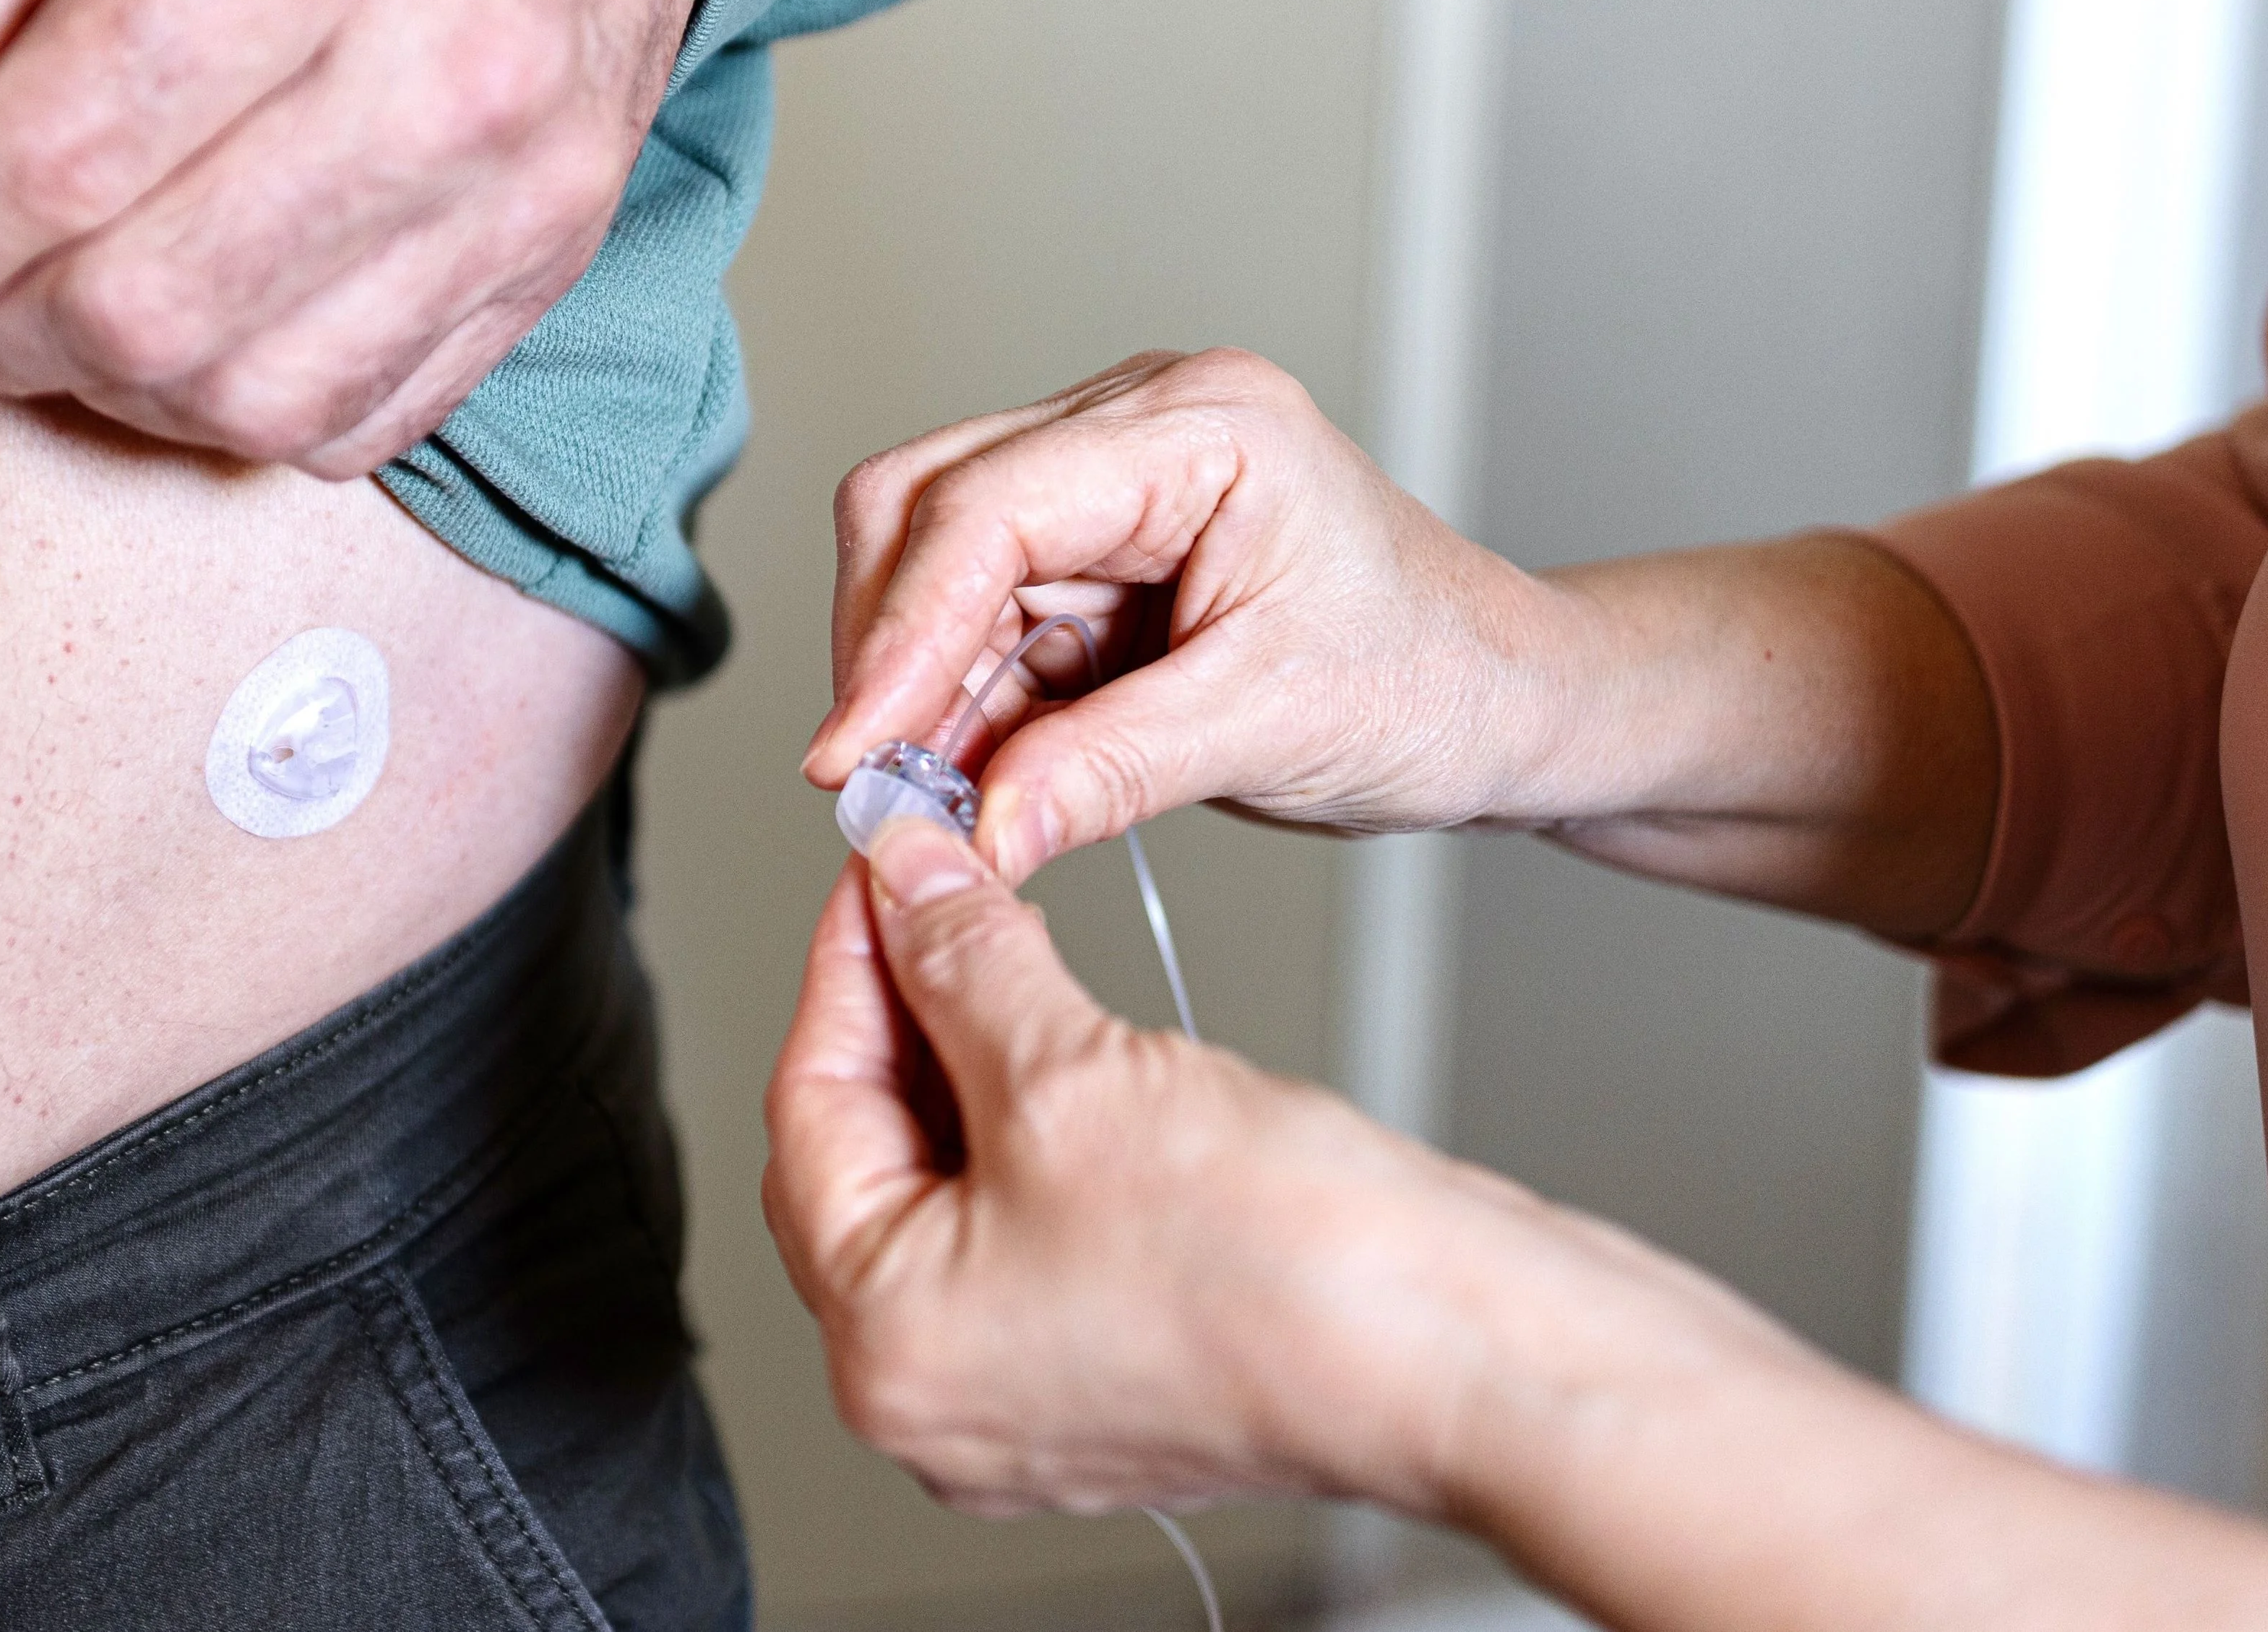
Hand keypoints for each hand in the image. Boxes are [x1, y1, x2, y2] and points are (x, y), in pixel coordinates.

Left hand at [0, 0, 710, 477]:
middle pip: (147, 302)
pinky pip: (356, 427)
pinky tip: (199, 322)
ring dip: (107, 390)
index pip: (63, 149)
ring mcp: (521, 183)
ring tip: (61, 307)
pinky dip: (238, 410)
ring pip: (247, 398)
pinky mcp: (556, 261)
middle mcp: (446, 60)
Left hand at [764, 814, 1644, 1519]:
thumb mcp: (1075, 1068)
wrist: (1458, 1357)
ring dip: (975, 1064)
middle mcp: (933, 1397)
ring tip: (1011, 950)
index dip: (845, 962)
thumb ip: (964, 961)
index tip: (883, 867)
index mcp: (884, 1344)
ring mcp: (1024, 1400)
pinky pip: (1030, 1235)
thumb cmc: (1284, 1268)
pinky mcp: (1112, 1378)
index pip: (808, 1110)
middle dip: (903, 1015)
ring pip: (953, 1191)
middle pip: (866, 1159)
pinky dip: (1040, 1133)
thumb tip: (905, 882)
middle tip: (938, 893)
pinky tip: (1078, 1049)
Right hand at [803, 348, 1567, 879]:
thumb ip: (1110, 771)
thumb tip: (974, 831)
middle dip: (889, 650)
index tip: (854, 754)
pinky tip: (968, 777)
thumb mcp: (1271, 727)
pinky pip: (982, 618)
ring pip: (936, 566)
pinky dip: (958, 703)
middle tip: (873, 786)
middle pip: (927, 506)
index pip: (988, 504)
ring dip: (918, 687)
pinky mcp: (1097, 554)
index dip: (901, 633)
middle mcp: (1141, 424)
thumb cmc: (1434, 681)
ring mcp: (1112, 482)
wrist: (1502, 703)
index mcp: (1203, 424)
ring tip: (929, 802)